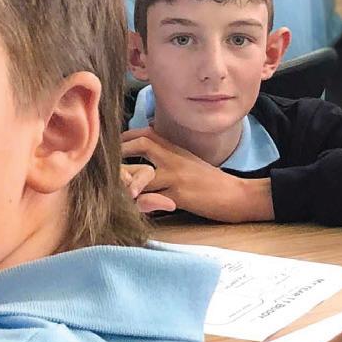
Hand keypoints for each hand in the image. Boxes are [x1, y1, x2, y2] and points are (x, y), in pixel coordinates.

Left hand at [121, 128, 273, 222]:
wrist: (237, 195)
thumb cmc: (211, 181)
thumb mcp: (188, 161)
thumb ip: (167, 154)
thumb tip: (146, 145)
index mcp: (175, 150)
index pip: (147, 134)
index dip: (126, 138)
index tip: (111, 145)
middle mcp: (174, 159)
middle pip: (142, 145)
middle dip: (120, 153)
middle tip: (104, 164)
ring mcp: (176, 177)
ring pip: (142, 174)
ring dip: (125, 181)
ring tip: (111, 187)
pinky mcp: (178, 197)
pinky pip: (151, 199)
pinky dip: (138, 203)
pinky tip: (129, 206)